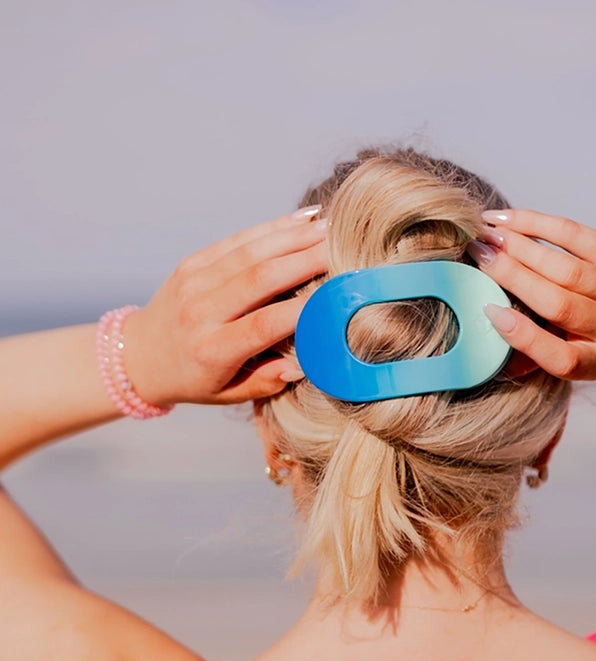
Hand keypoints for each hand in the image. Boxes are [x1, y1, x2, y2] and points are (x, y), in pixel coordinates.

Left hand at [122, 210, 327, 405]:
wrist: (141, 355)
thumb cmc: (193, 380)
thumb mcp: (228, 394)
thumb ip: (266, 383)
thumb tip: (302, 366)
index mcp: (212, 350)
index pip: (264, 326)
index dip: (303, 310)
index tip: (338, 295)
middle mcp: (200, 312)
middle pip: (260, 279)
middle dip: (305, 261)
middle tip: (343, 249)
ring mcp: (194, 282)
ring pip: (251, 252)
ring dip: (294, 237)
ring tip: (330, 228)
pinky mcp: (193, 262)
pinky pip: (238, 240)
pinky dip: (272, 228)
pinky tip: (303, 220)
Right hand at [470, 210, 595, 380]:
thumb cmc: (589, 330)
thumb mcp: (567, 349)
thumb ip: (531, 354)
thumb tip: (487, 340)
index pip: (561, 358)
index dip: (524, 337)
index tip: (490, 310)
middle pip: (559, 304)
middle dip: (512, 277)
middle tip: (478, 256)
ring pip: (564, 268)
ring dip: (520, 248)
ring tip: (488, 236)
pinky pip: (573, 235)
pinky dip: (535, 224)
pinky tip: (507, 220)